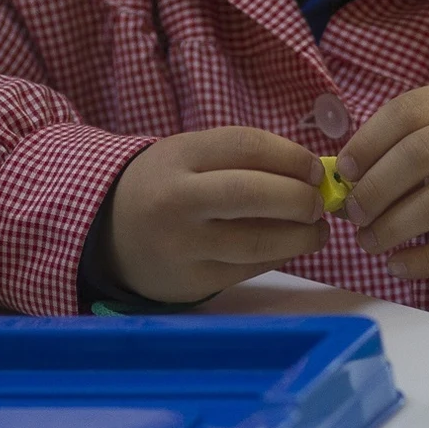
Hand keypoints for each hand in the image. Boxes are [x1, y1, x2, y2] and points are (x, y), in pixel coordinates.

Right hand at [106, 127, 330, 302]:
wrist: (110, 233)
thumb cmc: (166, 187)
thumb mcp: (188, 156)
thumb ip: (242, 160)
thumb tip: (311, 175)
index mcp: (179, 157)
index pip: (247, 147)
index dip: (291, 157)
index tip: (314, 170)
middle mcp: (178, 200)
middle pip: (253, 194)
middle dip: (299, 198)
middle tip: (319, 203)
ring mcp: (184, 245)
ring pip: (258, 240)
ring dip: (301, 236)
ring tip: (317, 229)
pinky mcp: (193, 280)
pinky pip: (250, 268)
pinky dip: (281, 256)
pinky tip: (290, 246)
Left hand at [337, 83, 428, 280]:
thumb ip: (397, 146)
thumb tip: (344, 185)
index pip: (406, 113)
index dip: (367, 143)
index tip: (344, 172)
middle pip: (420, 155)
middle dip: (376, 188)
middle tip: (352, 213)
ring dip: (392, 227)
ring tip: (368, 241)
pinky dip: (421, 261)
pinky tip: (396, 265)